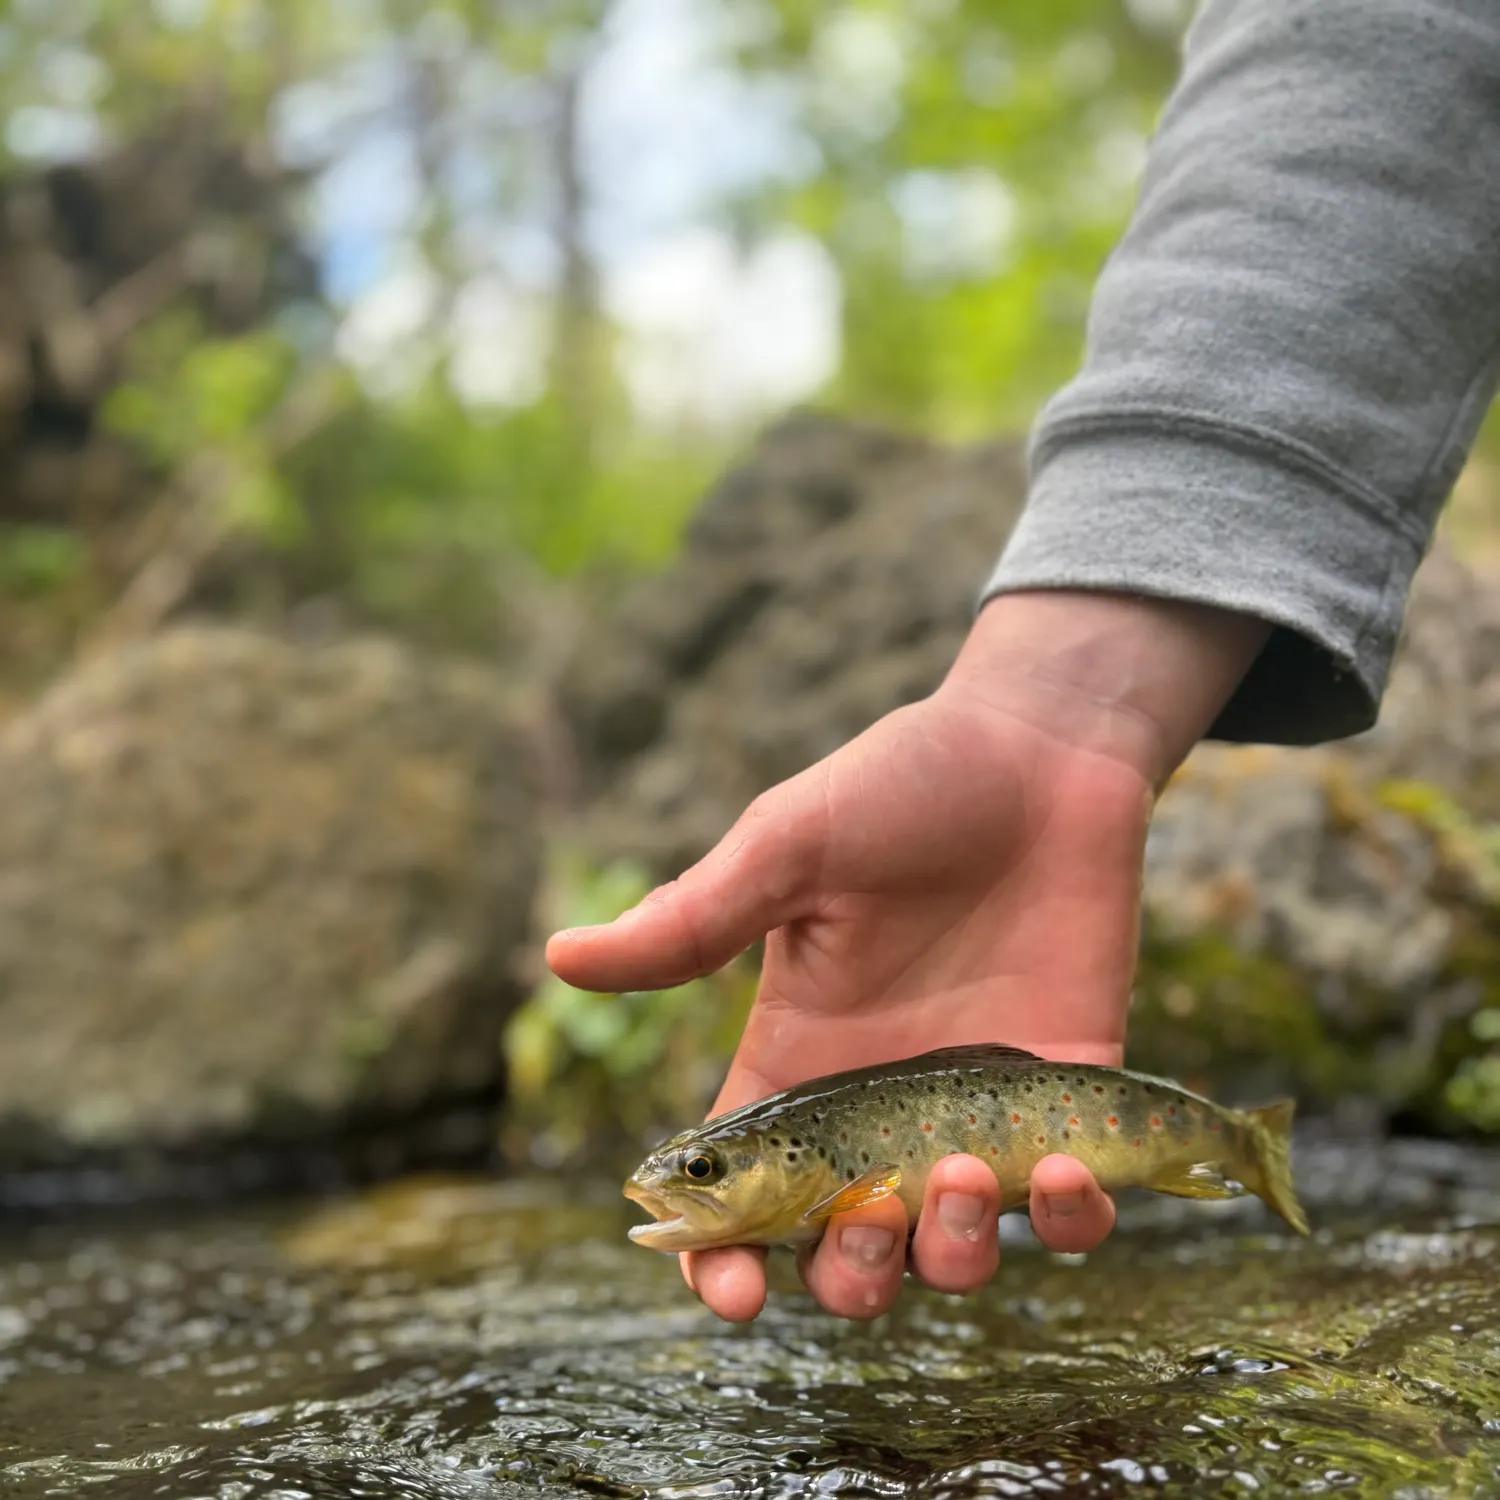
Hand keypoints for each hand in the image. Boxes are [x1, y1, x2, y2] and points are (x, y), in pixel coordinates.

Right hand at [547, 590, 1267, 1321]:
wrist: (1039, 748)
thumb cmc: (902, 785)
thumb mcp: (789, 847)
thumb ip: (694, 918)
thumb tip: (557, 956)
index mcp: (799, 1060)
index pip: (742, 1198)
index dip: (721, 1265)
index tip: (735, 1294)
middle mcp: (880, 1106)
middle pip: (845, 1253)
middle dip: (852, 1275)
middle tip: (874, 1216)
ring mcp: (974, 1108)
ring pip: (954, 1252)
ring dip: (953, 1252)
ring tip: (963, 1174)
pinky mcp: (1069, 1093)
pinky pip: (1072, 1204)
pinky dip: (1072, 1218)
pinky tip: (1068, 1171)